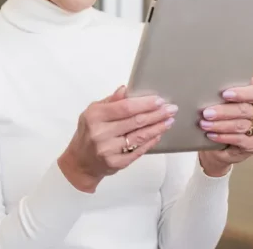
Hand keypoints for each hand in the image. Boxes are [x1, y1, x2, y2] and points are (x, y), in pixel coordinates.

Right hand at [58, 86, 177, 192]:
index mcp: (94, 116)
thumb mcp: (92, 113)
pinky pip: (138, 151)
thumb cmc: (88, 133)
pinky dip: (150, 142)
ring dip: (157, 128)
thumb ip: (110, 101)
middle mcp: (100, 133)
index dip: (144, 104)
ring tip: (169, 121)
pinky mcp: (116, 163)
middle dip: (156, 114)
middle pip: (135, 121)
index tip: (159, 100)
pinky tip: (158, 134)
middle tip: (171, 109)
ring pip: (139, 136)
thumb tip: (125, 89)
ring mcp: (108, 150)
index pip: (125, 107)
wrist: (80, 162)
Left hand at [198, 77, 252, 176]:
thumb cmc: (225, 119)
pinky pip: (239, 139)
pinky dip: (224, 137)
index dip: (240, 93)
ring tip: (204, 124)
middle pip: (244, 110)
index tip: (224, 94)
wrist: (223, 145)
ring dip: (220, 125)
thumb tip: (221, 75)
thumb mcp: (225, 104)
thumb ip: (227, 92)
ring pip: (240, 125)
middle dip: (223, 111)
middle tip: (206, 113)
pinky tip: (211, 135)